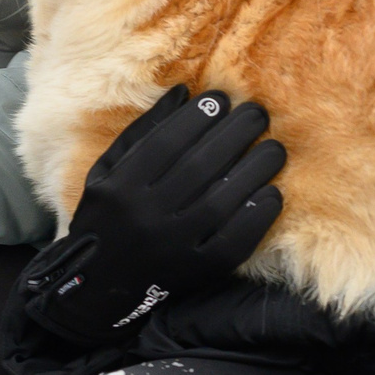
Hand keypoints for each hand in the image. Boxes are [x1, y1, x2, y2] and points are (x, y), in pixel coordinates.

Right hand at [29, 88, 285, 344]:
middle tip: (258, 113)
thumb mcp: (108, 169)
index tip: (221, 99)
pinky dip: (257, 215)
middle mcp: (146, 217)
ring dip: (254, 170)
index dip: (196, 118)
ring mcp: (174, 247)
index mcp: (120, 188)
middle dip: (234, 134)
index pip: (166, 143)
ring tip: (274, 148)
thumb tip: (183, 92)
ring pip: (221, 202)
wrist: (101, 283)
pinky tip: (272, 192)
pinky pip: (234, 241)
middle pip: (199, 167)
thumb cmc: (107, 214)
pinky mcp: (197, 270)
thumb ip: (143, 131)